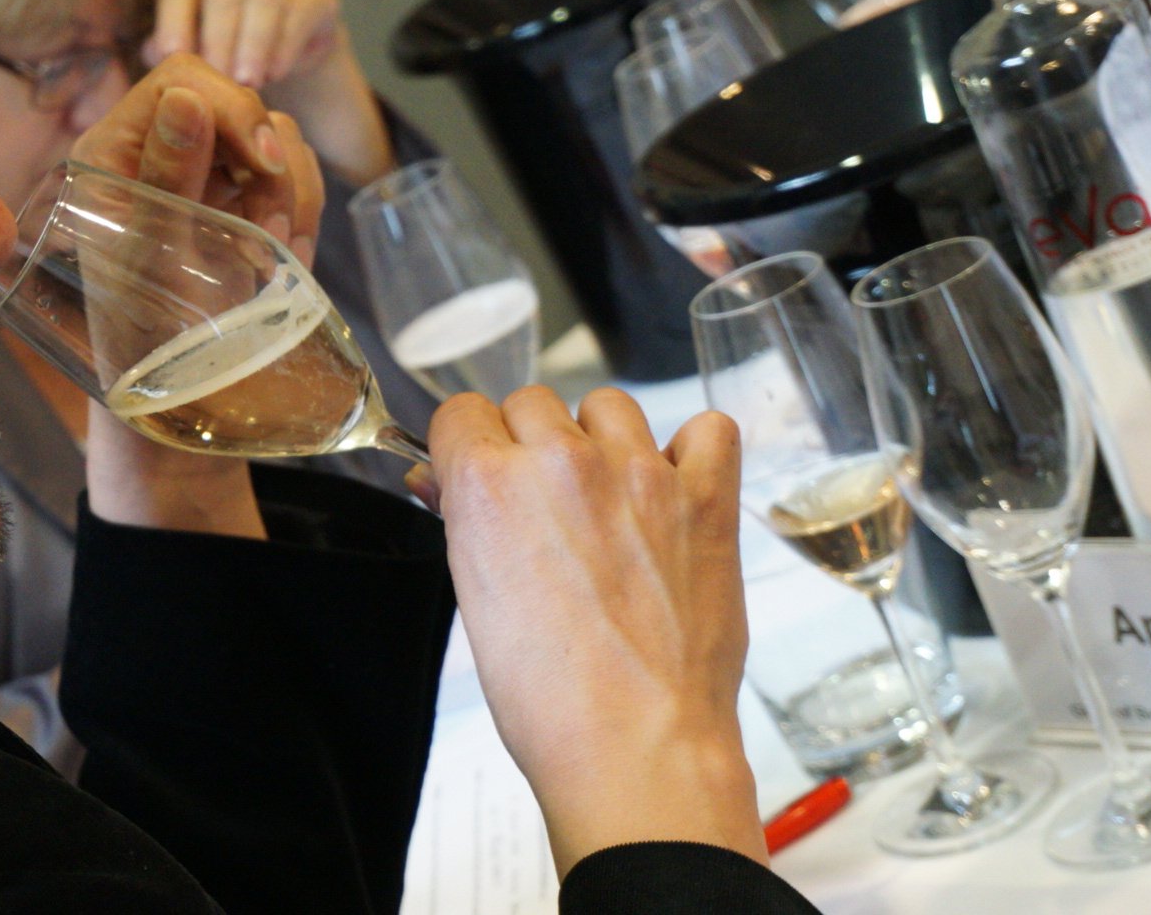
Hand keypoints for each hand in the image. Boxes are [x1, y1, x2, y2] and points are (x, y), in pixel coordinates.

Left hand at [70, 55, 324, 535]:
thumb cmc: (147, 341)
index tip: (263, 166)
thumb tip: (187, 96)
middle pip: (238, 100)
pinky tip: (287, 257)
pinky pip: (293, 174)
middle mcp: (156, 151)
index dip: (233, 109)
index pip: (182, 79)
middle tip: (272, 228)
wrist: (182, 405)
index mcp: (111, 152)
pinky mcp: (240, 202)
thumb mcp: (152, 257)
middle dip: (269, 162)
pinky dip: (303, 211)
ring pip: (275, 137)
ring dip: (290, 192)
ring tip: (276, 252)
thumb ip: (167, 172)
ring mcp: (204, 176)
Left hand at [143, 0, 393, 186]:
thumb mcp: (192, 40)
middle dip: (219, 39)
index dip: (175, 18)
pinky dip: (286, 44)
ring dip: (254, 44)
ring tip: (247, 84)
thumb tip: (156, 55)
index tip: (173, 57)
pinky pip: (300, 8)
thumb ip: (168, 45)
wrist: (286, 40)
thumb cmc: (225, 39)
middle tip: (216, 82)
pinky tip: (275, 72)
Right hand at [408, 388, 763, 874]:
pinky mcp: (706, 497)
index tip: (479, 467)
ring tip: (606, 495)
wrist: (635, 747)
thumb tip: (444, 479)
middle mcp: (563, 463)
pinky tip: (673, 487)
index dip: (468, 444)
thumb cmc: (550, 698)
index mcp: (489, 484)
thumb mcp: (475, 599)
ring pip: (607, 405)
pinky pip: (706, 429)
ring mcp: (641, 474)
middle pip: (531, 403)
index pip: (463, 411)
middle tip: (541, 501)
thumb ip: (463, 520)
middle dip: (528, 444)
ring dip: (600, 438)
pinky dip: (691, 448)